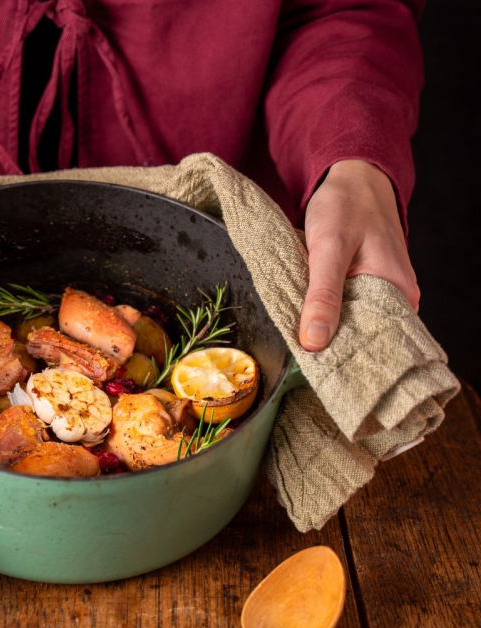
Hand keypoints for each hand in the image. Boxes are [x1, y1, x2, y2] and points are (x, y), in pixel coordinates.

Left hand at [299, 159, 419, 350]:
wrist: (349, 178)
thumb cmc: (346, 206)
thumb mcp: (329, 249)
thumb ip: (323, 296)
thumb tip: (315, 342)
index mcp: (398, 293)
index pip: (378, 344)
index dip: (349, 361)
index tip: (321, 374)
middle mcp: (395, 298)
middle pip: (362, 338)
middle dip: (334, 351)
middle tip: (305, 364)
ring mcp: (378, 293)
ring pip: (350, 325)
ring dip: (326, 333)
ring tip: (303, 348)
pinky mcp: (361, 287)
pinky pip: (343, 310)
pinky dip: (325, 315)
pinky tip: (307, 322)